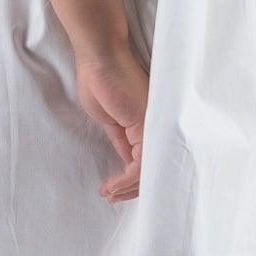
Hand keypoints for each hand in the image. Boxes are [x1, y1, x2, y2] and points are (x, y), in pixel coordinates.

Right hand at [74, 43, 147, 202]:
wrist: (99, 57)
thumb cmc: (99, 80)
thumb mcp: (109, 120)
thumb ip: (121, 141)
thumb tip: (127, 161)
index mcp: (148, 123)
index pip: (147, 160)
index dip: (130, 180)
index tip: (111, 190)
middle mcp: (157, 126)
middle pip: (152, 169)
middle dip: (130, 189)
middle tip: (111, 197)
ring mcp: (154, 126)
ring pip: (149, 171)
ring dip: (126, 188)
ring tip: (109, 194)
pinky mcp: (147, 126)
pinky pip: (141, 164)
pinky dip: (126, 180)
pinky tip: (111, 185)